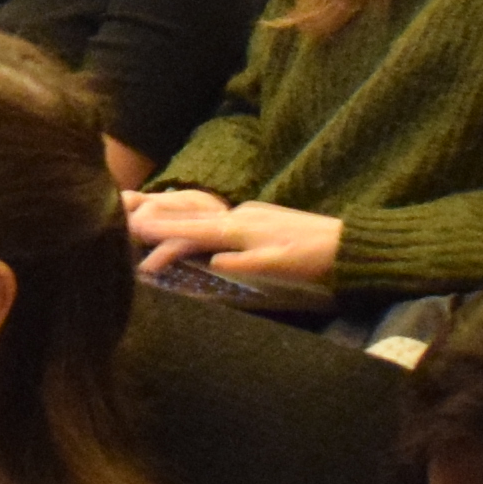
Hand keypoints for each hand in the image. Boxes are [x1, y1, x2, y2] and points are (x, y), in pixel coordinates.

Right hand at [124, 190, 343, 294]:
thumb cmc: (313, 261)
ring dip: (181, 223)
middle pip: (195, 219)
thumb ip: (242, 264)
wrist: (350, 246)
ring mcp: (254, 215)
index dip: (163, 231)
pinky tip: (201, 229)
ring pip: (208, 219)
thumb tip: (211, 263)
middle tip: (132, 220)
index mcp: (241, 229)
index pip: (193, 230)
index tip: (134, 227)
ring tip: (156, 222)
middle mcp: (243, 216)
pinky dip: (202, 226)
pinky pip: (222, 222)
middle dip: (163, 221)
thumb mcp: (278, 268)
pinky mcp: (264, 219)